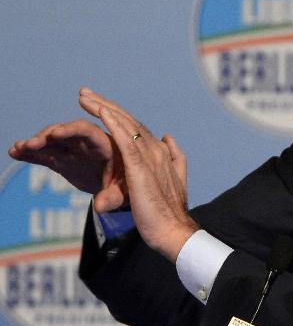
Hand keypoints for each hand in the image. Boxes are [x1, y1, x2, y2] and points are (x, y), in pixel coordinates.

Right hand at [9, 118, 127, 209]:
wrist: (121, 189)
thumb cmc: (127, 187)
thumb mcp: (123, 194)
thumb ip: (112, 198)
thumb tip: (100, 207)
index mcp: (106, 145)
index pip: (88, 131)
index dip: (72, 130)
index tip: (55, 133)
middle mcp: (87, 143)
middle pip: (65, 133)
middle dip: (47, 136)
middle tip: (30, 144)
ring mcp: (73, 150)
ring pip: (52, 143)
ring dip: (35, 144)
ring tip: (17, 149)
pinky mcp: (63, 160)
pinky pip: (45, 154)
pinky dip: (31, 154)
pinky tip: (14, 153)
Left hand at [77, 88, 198, 261]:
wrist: (174, 231)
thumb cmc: (168, 214)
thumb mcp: (173, 181)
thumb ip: (174, 158)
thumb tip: (169, 138)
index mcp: (161, 153)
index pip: (136, 128)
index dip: (117, 114)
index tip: (99, 104)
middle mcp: (157, 150)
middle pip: (129, 121)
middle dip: (105, 104)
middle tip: (84, 93)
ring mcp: (150, 158)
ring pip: (126, 125)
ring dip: (104, 108)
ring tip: (85, 97)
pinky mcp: (140, 168)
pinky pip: (125, 140)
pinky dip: (114, 124)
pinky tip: (101, 112)